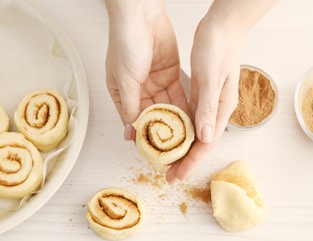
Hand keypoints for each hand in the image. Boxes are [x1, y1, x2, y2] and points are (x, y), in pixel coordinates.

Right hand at [105, 0, 188, 139]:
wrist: (141, 16)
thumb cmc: (125, 45)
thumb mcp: (125, 81)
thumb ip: (130, 107)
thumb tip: (129, 133)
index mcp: (122, 93)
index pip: (133, 120)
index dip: (143, 136)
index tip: (154, 152)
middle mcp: (139, 90)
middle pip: (152, 116)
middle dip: (162, 132)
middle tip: (173, 148)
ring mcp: (155, 83)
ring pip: (167, 107)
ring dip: (176, 121)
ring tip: (185, 137)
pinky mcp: (171, 74)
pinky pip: (178, 94)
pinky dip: (184, 106)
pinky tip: (191, 120)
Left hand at [166, 0, 277, 182]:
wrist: (223, 27)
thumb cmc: (219, 49)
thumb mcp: (211, 78)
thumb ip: (208, 108)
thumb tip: (204, 139)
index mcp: (221, 108)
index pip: (205, 144)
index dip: (190, 162)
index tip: (177, 176)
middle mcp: (216, 109)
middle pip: (199, 143)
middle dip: (184, 160)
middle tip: (168, 175)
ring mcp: (208, 102)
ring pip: (194, 132)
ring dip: (180, 147)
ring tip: (165, 159)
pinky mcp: (200, 93)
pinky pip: (188, 117)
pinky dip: (179, 129)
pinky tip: (168, 134)